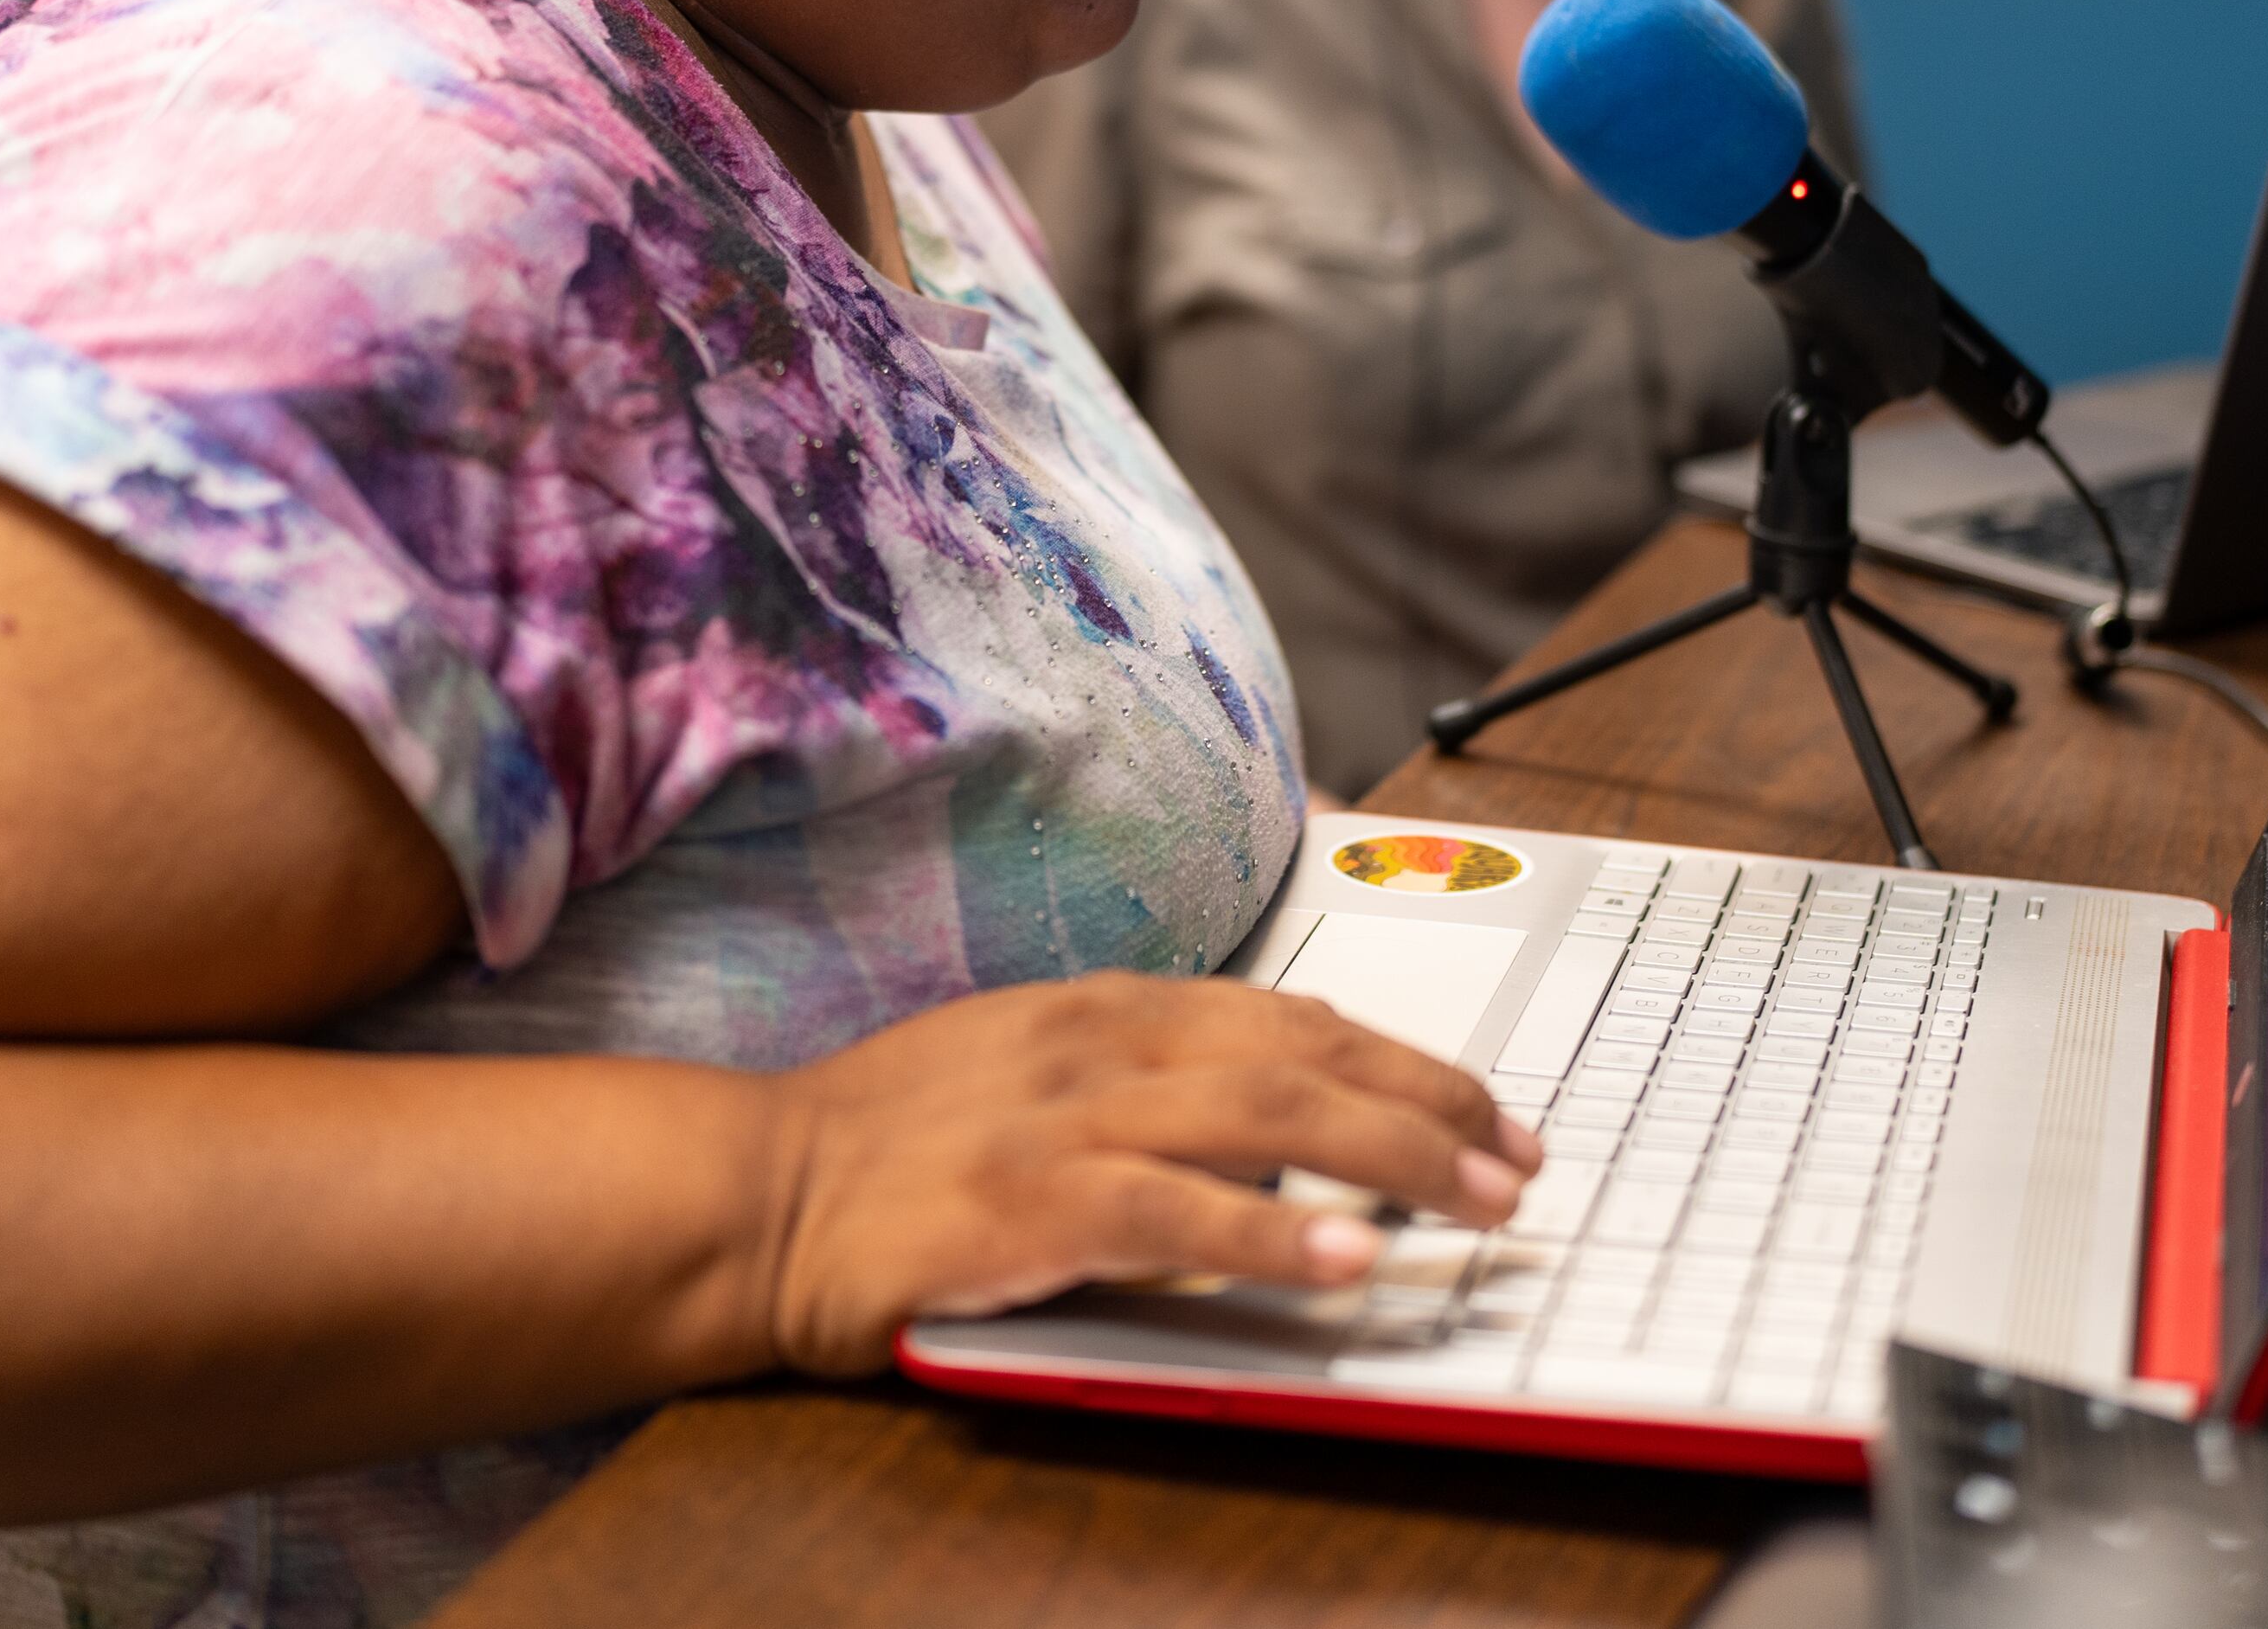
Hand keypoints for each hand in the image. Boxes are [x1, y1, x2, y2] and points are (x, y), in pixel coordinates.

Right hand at [749, 973, 1542, 1373]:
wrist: (749, 1192)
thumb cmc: (883, 1145)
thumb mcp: (1026, 1073)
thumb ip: (1140, 1083)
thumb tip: (1268, 1118)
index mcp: (1106, 1007)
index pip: (1294, 1014)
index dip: (1406, 1057)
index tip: (1487, 1107)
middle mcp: (1100, 1045)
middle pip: (1306, 1055)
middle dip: (1431, 1105)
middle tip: (1519, 1161)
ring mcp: (1064, 1121)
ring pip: (1266, 1117)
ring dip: (1391, 1157)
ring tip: (1477, 1201)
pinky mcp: (1026, 1206)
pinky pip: (1175, 1214)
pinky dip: (1271, 1234)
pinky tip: (1347, 1260)